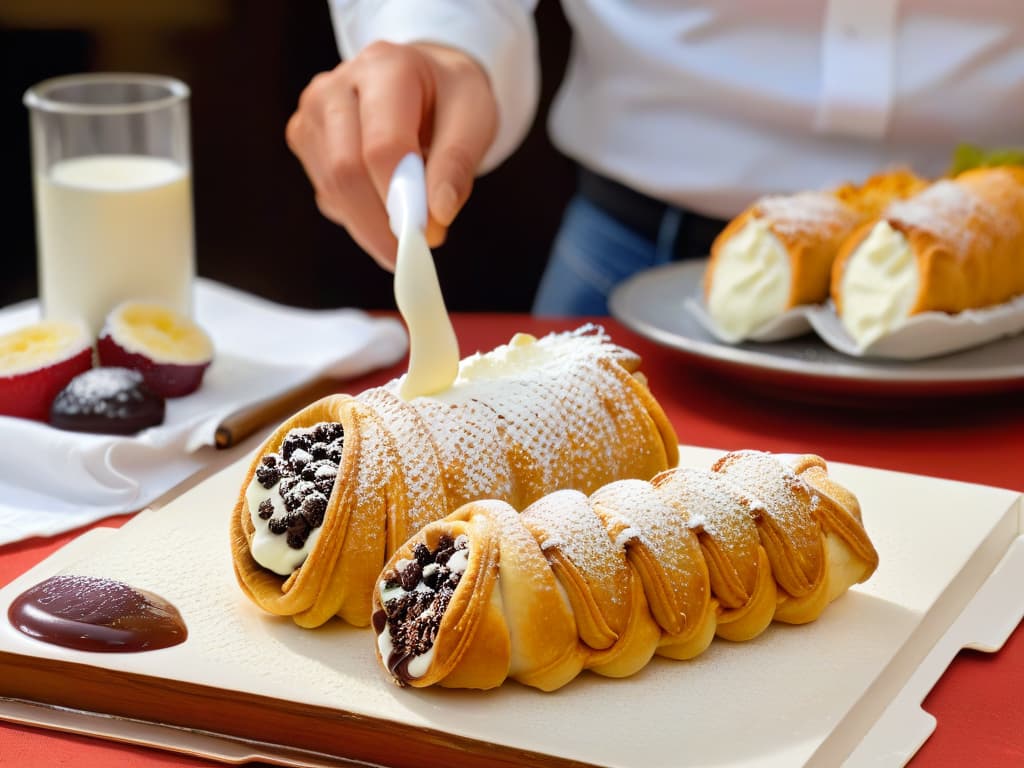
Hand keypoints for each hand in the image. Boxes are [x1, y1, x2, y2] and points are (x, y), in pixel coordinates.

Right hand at [286, 41, 497, 269]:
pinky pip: (328, 195)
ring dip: (370, 227)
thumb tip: (436, 215)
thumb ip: (458, 164)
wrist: (423, 79)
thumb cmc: (450, 99)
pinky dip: (358, 217)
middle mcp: (336, 86)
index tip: (424, 238)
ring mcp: (312, 113)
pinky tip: (385, 209)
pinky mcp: (304, 140)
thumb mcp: (475, 119)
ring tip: (406, 234)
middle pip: (347, 170)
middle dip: (380, 225)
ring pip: (332, 189)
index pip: (383, 146)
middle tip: (413, 257)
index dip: (401, 200)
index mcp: (384, 67)